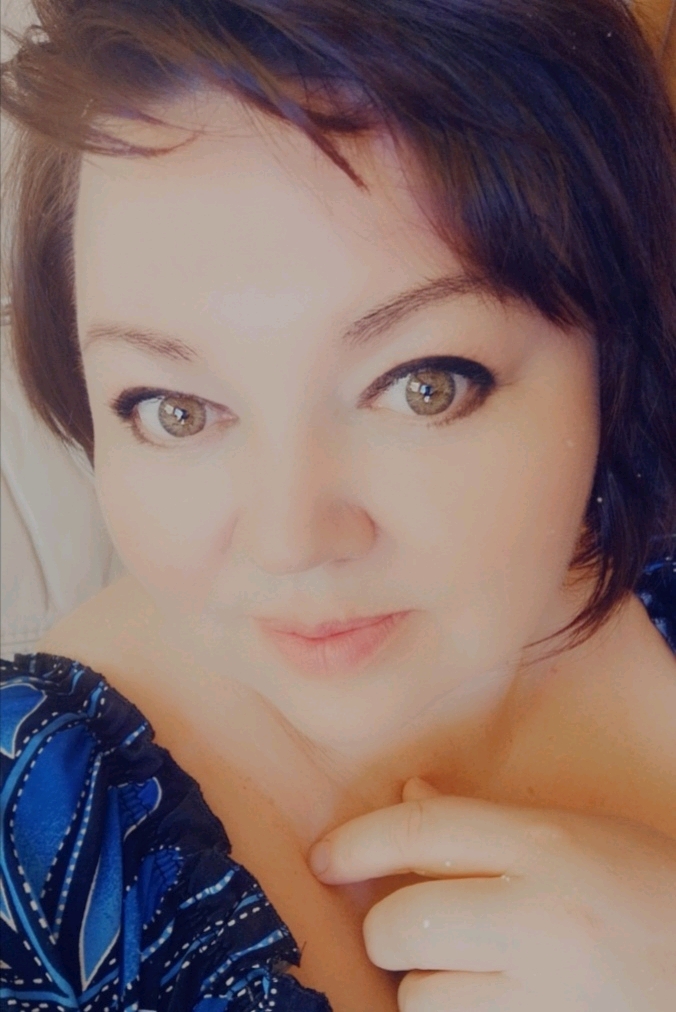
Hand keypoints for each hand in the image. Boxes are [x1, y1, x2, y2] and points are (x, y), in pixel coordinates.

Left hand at [307, 778, 675, 1010]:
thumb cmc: (648, 891)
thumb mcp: (577, 834)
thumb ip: (485, 820)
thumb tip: (409, 795)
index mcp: (545, 847)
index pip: (423, 832)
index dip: (357, 842)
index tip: (324, 858)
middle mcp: (540, 918)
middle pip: (403, 922)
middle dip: (385, 927)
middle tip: (406, 925)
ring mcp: (545, 996)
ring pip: (421, 995)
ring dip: (426, 983)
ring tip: (471, 969)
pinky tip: (490, 998)